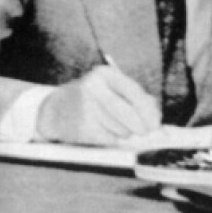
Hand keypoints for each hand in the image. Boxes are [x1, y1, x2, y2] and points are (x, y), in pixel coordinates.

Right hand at [37, 66, 160, 144]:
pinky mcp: (81, 127)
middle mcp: (94, 88)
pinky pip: (109, 137)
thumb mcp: (110, 88)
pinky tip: (104, 130)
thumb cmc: (92, 98)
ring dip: (125, 131)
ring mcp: (85, 108)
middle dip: (141, 124)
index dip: (149, 109)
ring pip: (120, 127)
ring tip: (117, 126)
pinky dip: (113, 137)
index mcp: (105, 74)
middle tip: (147, 130)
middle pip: (127, 112)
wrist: (55, 109)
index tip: (157, 122)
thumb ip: (133, 97)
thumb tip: (154, 115)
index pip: (134, 92)